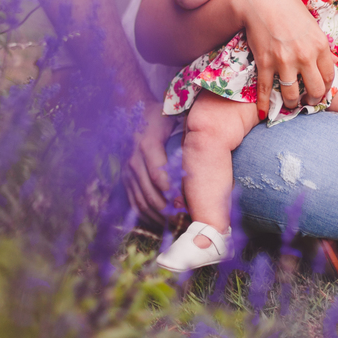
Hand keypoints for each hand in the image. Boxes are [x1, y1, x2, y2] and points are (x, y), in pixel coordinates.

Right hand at [124, 105, 176, 224]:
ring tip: (179, 226)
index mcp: (147, 144)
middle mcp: (133, 160)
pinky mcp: (125, 179)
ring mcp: (127, 172)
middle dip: (169, 212)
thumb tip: (213, 145)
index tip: (188, 206)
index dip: (173, 194)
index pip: (159, 176)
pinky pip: (134, 204)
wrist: (132, 111)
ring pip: (142, 203)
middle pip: (151, 194)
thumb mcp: (173, 118)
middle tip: (188, 222)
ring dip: (160, 219)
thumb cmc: (160, 116)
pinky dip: (148, 218)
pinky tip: (163, 224)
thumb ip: (188, 132)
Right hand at [233, 0, 336, 118]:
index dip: (326, 87)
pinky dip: (263, 104)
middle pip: (315, 90)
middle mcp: (306, 56)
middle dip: (312, 99)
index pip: (330, 76)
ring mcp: (285, 61)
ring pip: (292, 95)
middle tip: (308, 100)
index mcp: (321, 44)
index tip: (321, 90)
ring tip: (290, 103)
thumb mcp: (312, 23)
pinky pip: (266, 90)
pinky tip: (263, 112)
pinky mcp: (265, 63)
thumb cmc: (287, 6)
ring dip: (291, 103)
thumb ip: (319, 45)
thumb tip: (328, 62)